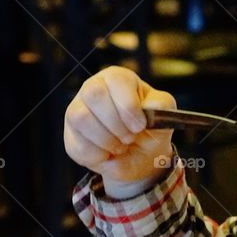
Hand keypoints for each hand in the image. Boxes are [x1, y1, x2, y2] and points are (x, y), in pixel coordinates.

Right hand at [64, 66, 176, 197]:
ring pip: (81, 117)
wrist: (142, 158)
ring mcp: (78, 110)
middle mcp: (93, 88)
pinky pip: (79, 144)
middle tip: (130, 137)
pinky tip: (109, 152)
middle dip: (117, 123)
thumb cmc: (151, 130)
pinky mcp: (71, 135)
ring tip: (121, 145)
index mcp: (117, 78)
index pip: (116, 80)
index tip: (140, 126)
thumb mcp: (165, 116)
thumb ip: (162, 105)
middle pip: (94, 95)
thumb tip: (151, 106)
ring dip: (108, 139)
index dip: (128, 105)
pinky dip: (101, 154)